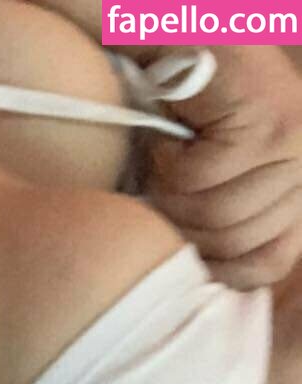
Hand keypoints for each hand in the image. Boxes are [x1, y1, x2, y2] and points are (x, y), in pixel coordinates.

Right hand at [147, 47, 301, 289]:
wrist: (182, 33)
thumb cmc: (181, 102)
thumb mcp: (202, 178)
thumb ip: (220, 227)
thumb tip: (206, 282)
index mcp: (299, 183)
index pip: (267, 263)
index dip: (215, 265)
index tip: (179, 239)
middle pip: (233, 244)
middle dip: (179, 220)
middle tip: (162, 181)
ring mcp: (297, 140)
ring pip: (214, 216)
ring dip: (168, 189)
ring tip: (166, 154)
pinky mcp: (272, 123)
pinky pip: (200, 181)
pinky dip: (167, 163)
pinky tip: (167, 137)